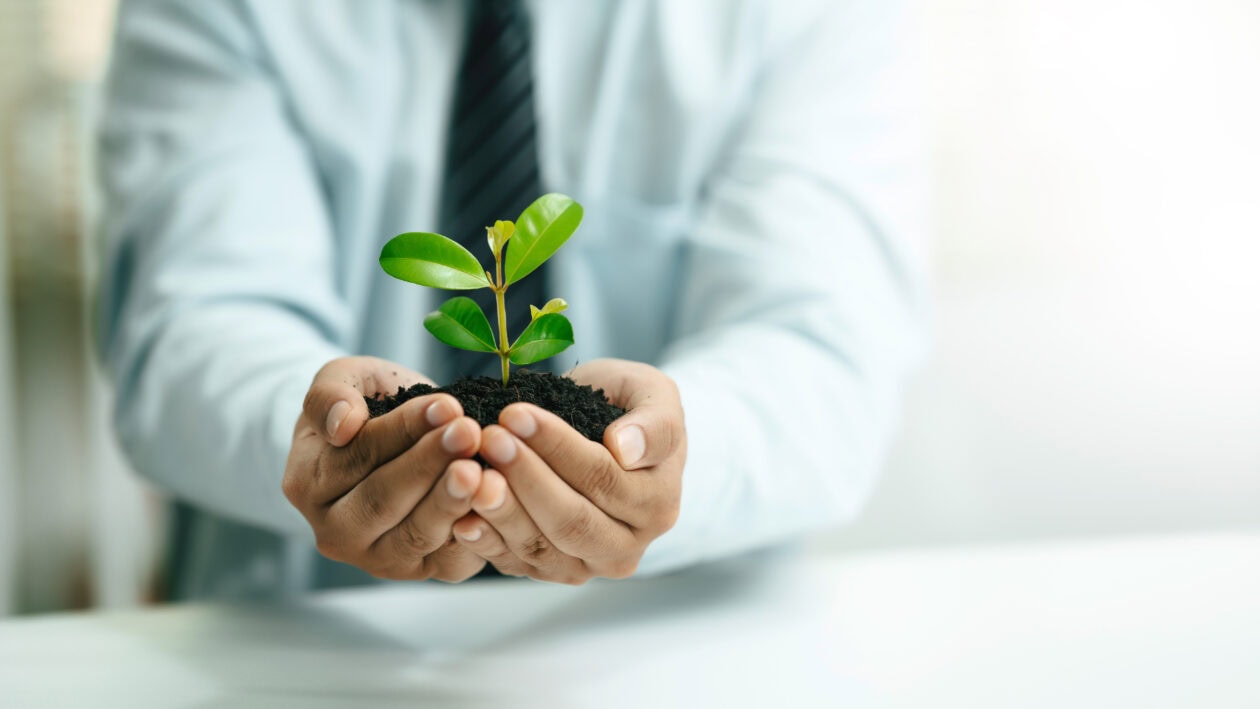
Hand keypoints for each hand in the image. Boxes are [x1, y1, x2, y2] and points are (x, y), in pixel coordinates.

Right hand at [282, 356, 487, 580]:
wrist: (395, 443)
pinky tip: (496, 502)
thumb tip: (342, 426)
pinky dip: (476, 533)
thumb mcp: (343, 382)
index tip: (445, 406)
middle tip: (469, 433)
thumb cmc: (370, 408)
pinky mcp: (423, 571)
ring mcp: (378, 558)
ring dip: (452, 501)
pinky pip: (450, 560)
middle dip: (430, 465)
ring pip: (416, 534)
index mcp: (308, 484)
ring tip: (482, 469)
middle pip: (383, 501)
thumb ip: (331, 394)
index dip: (403, 431)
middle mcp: (336, 531)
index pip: (358, 456)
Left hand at [452, 359, 684, 582]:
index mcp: (657, 505)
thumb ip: (654, 423)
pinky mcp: (549, 571)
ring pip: (539, 546)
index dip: (557, 447)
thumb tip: (626, 449)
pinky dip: (486, 541)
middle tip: (489, 439)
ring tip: (469, 472)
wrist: (607, 438)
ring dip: (500, 509)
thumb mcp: (654, 396)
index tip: (516, 414)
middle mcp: (626, 546)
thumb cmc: (628, 410)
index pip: (603, 477)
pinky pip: (515, 562)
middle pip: (571, 520)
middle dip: (525, 477)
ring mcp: (586, 565)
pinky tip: (461, 516)